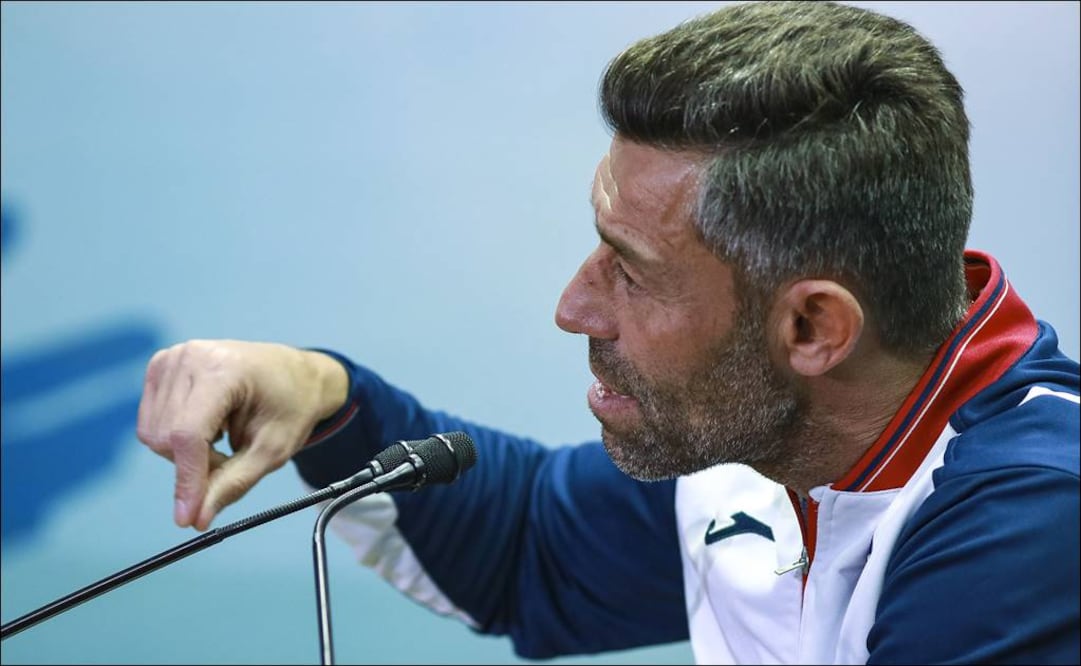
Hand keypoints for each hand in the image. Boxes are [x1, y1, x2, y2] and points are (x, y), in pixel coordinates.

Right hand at [136, 340, 347, 529]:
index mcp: (224, 369)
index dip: (187, 479)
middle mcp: (190, 357)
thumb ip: (232, 484)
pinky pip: (152, 422)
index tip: (188, 518)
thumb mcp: (272, 451)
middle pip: (166, 439)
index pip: (188, 434)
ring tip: (224, 438)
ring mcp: (172, 358)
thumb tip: (196, 519)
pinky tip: (208, 426)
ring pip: (154, 435)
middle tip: (232, 459)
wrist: (295, 375)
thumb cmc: (291, 406)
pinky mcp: (161, 367)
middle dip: (196, 465)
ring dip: (186, 453)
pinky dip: (177, 438)